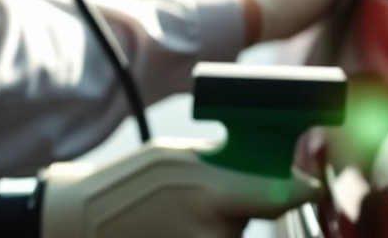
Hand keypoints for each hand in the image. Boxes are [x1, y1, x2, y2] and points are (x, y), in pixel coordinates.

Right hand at [40, 138, 319, 237]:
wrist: (76, 226)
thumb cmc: (126, 186)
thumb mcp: (176, 158)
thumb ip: (224, 163)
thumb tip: (267, 162)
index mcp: (212, 195)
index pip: (281, 196)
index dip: (299, 190)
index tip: (311, 186)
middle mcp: (214, 233)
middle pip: (257, 215)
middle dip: (247, 201)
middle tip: (214, 192)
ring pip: (234, 232)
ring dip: (222, 221)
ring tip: (183, 212)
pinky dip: (206, 232)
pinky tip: (176, 225)